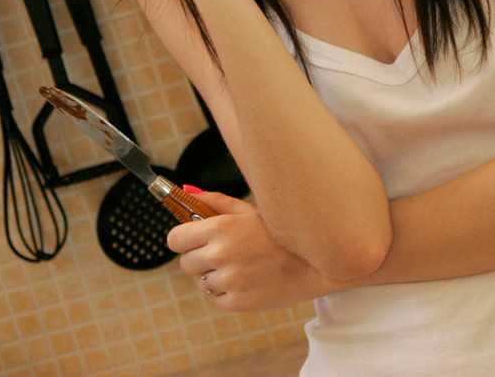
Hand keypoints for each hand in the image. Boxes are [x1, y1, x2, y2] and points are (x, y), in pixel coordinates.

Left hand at [167, 190, 343, 311]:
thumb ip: (217, 202)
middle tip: (228, 254)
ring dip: (219, 277)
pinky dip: (232, 293)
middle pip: (186, 264)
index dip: (185, 240)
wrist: (319, 262)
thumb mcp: (252, 210)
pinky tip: (253, 281)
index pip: (174, 239)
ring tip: (246, 267)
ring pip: (203, 283)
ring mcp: (229, 281)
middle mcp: (220, 254)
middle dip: (202, 259)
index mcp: (221, 227)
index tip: (196, 241)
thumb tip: (187, 192)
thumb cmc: (284, 232)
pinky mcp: (238, 302)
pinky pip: (220, 299)